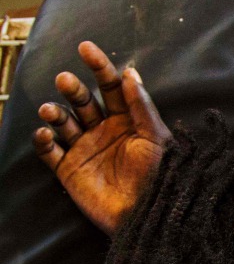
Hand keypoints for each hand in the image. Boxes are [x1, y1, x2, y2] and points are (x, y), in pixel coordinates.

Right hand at [32, 41, 168, 236]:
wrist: (150, 216)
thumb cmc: (161, 176)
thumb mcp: (157, 138)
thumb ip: (141, 107)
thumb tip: (130, 73)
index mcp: (127, 120)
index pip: (110, 87)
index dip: (99, 66)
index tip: (86, 47)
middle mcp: (103, 130)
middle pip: (82, 101)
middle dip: (73, 89)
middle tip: (65, 81)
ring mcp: (85, 149)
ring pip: (63, 121)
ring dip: (54, 112)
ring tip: (52, 111)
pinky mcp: (69, 170)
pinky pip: (49, 151)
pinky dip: (43, 140)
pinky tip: (46, 135)